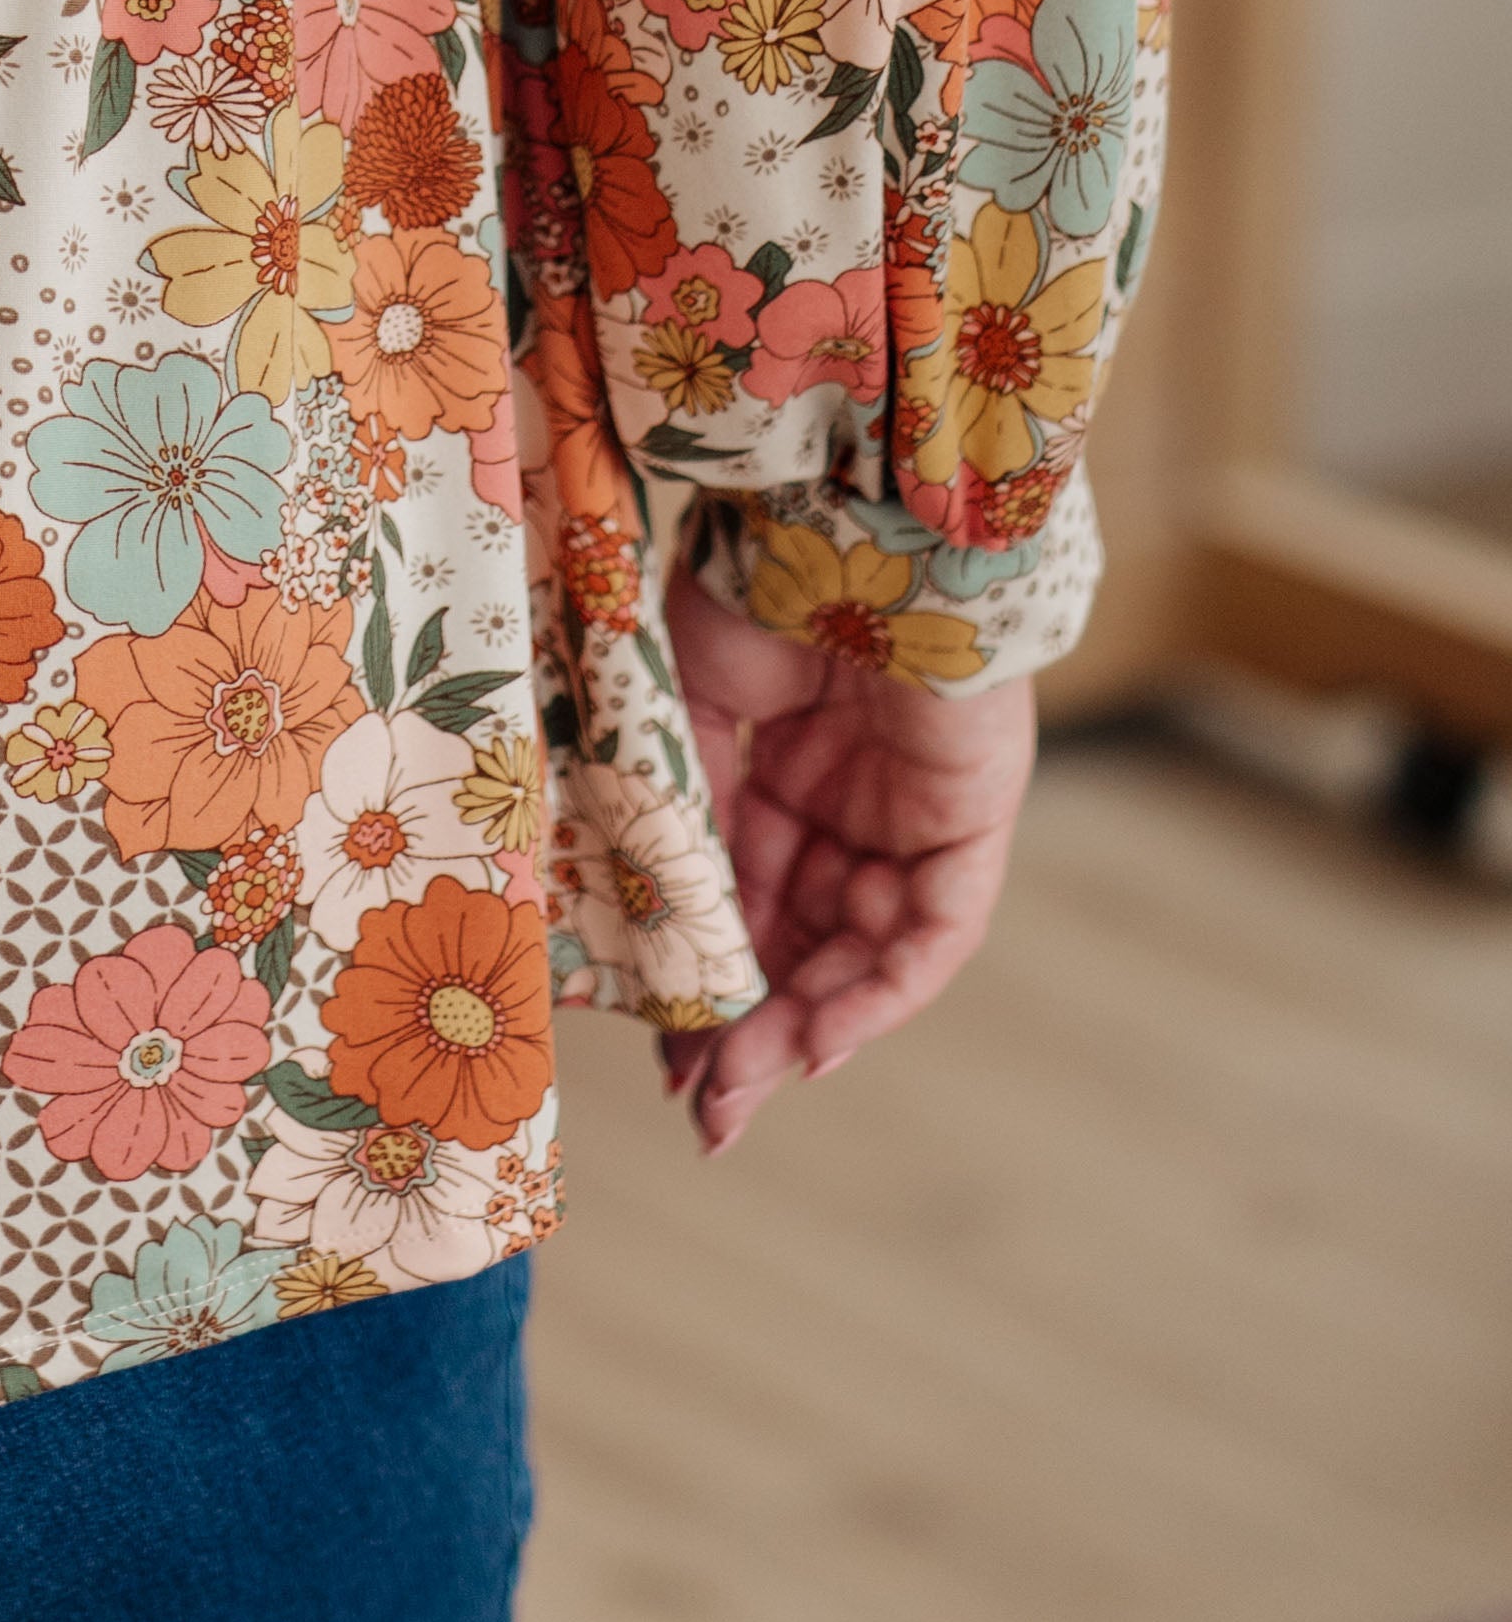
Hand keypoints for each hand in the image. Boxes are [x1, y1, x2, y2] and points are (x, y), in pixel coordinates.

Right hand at [660, 549, 1032, 1151]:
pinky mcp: (969, 823)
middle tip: (704, 1108)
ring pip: (859, 952)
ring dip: (801, 1026)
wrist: (849, 512)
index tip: (659, 1049)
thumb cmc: (757, 575)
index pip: (743, 892)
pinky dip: (875, 995)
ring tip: (740, 1091)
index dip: (704, 971)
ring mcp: (910, 813)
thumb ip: (679, 809)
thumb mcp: (683, 701)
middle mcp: (847, 797)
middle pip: (802, 938)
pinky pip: (929, 937)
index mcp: (778, 759)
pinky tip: (818, 1045)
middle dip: (752, 1027)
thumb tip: (651, 927)